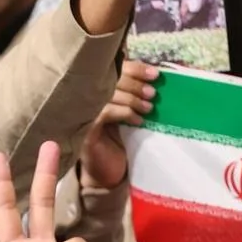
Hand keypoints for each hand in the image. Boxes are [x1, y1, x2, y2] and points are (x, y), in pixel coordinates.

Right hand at [79, 58, 158, 190]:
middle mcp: (88, 98)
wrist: (108, 172)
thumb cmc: (121, 141)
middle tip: (153, 94)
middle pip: (111, 79)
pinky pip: (104, 112)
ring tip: (149, 108)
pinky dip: (124, 113)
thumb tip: (156, 78)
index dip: (135, 68)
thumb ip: (135, 95)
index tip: (155, 74)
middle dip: (136, 84)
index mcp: (99, 90)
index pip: (115, 69)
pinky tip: (137, 121)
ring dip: (132, 99)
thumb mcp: (130, 113)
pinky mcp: (85, 129)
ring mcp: (84, 113)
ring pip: (108, 95)